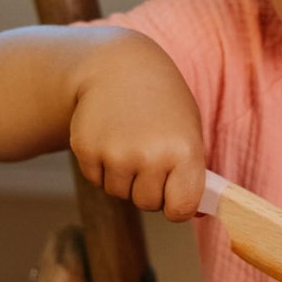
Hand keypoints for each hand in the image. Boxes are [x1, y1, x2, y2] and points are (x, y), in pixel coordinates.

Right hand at [68, 36, 206, 220]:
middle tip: (149, 156)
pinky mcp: (87, 150)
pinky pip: (98, 180)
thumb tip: (194, 216)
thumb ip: (192, 173)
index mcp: (184, 151)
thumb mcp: (188, 130)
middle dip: (149, 188)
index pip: (181, 208)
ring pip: (120, 193)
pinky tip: (111, 137)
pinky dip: (103, 168)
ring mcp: (116, 153)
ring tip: (130, 142)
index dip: (178, 206)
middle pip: (148, 203)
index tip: (175, 195)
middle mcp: (150, 155)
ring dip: (125, 178)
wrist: (117, 66)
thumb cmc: (162, 102)